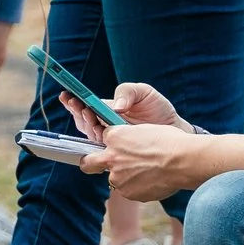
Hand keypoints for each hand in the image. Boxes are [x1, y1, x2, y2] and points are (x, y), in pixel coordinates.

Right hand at [59, 79, 180, 142]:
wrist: (176, 130)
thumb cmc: (158, 110)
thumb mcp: (144, 93)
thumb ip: (128, 92)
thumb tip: (115, 106)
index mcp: (107, 109)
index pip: (85, 106)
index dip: (74, 103)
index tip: (67, 96)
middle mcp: (105, 125)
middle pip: (83, 122)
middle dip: (77, 113)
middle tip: (81, 107)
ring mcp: (111, 140)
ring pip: (90, 135)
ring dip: (87, 125)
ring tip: (90, 115)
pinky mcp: (119, 152)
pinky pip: (102, 150)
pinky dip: (98, 141)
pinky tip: (100, 132)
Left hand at [82, 122, 198, 200]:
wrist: (183, 161)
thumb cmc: (170, 142)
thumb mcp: (145, 130)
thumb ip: (129, 139)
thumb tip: (127, 147)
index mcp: (115, 138)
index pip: (104, 138)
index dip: (112, 142)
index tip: (117, 145)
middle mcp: (111, 159)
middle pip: (88, 163)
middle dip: (89, 163)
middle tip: (95, 164)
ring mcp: (118, 179)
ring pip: (116, 179)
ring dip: (125, 177)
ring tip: (149, 172)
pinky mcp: (129, 194)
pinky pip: (131, 190)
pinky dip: (139, 187)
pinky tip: (155, 180)